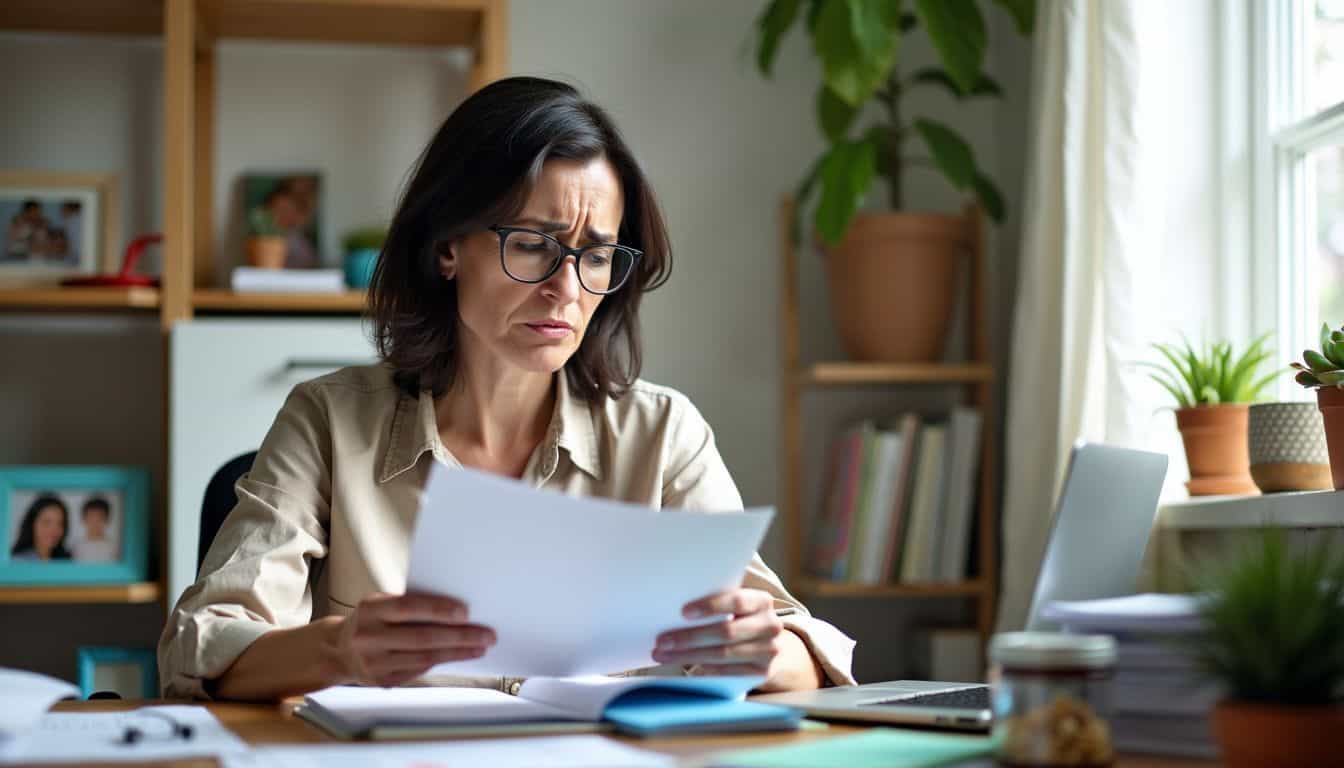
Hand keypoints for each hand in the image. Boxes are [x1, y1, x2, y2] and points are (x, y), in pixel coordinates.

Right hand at [335, 592, 495, 686]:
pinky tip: (461, 656)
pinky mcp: (382, 680)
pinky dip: (443, 662)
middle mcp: (369, 636)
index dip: (438, 610)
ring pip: (424, 658)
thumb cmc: (371, 620)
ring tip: (480, 646)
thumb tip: (456, 609)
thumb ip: (411, 604)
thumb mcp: (381, 603)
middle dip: (459, 636)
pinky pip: (419, 671)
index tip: (466, 612)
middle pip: (421, 637)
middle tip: (486, 634)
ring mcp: (374, 662)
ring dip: (457, 652)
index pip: (408, 607)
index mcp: (371, 609)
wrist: (339, 650)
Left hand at [652, 588, 785, 677]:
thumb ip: (716, 603)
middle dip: (690, 637)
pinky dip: (706, 668)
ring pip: (723, 654)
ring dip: (689, 655)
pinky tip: (687, 666)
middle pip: (726, 632)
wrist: (769, 645)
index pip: (737, 601)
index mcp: (761, 601)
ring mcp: (769, 650)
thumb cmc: (741, 619)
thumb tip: (673, 608)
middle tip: (662, 640)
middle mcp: (770, 625)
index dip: (710, 606)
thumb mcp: (736, 606)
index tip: (683, 612)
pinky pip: (729, 671)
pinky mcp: (762, 672)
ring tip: (663, 655)